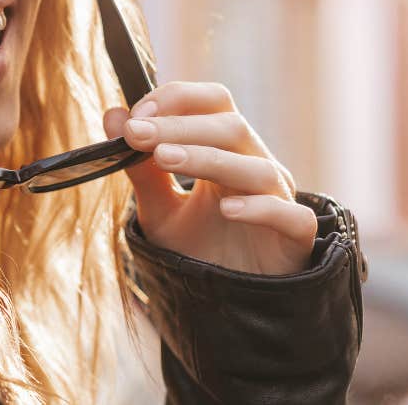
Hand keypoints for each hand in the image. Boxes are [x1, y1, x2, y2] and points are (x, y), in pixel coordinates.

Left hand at [104, 81, 316, 275]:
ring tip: (164, 159)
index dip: (176, 100)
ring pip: (255, 166)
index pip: (212, 101)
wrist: (229, 306)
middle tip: (136, 134)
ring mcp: (279, 198)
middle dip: (180, 126)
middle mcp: (256, 164)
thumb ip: (140, 167)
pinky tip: (227, 209)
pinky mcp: (295, 236)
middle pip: (230, 126)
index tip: (135, 117)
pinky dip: (259, 207)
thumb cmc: (199, 249)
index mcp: (226, 149)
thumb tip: (112, 115)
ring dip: (207, 158)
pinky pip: (288, 214)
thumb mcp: (160, 210)